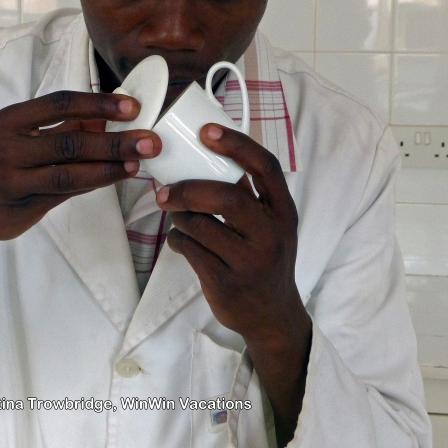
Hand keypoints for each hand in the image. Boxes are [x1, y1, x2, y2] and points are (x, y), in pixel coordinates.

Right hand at [0, 90, 160, 246]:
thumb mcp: (18, 137)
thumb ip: (60, 129)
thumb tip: (105, 118)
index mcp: (10, 119)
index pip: (60, 103)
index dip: (99, 103)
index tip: (132, 107)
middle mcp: (8, 145)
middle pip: (71, 139)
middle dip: (116, 140)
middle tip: (150, 140)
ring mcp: (13, 176)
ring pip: (70, 170)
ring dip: (109, 166)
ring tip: (138, 162)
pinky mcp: (21, 204)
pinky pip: (65, 192)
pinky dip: (94, 183)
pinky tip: (115, 177)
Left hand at [155, 123, 309, 446]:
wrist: (273, 316)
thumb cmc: (265, 258)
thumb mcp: (271, 225)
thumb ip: (249, 194)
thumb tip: (208, 151)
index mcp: (283, 211)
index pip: (265, 168)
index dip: (236, 145)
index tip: (206, 130)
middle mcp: (272, 234)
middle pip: (228, 197)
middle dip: (189, 189)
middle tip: (164, 190)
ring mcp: (250, 261)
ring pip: (200, 225)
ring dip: (179, 217)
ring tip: (177, 216)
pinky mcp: (226, 282)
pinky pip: (188, 249)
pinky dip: (177, 240)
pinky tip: (181, 240)